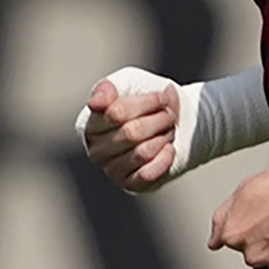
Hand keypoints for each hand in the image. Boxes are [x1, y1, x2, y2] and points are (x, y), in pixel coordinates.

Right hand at [79, 72, 180, 192]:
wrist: (178, 123)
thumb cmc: (149, 101)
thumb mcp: (130, 83)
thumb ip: (109, 87)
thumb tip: (94, 103)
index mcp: (90, 123)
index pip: (117, 113)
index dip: (147, 102)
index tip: (162, 97)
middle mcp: (95, 149)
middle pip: (132, 133)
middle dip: (159, 120)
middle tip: (169, 115)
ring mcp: (110, 170)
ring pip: (142, 152)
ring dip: (164, 137)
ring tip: (167, 131)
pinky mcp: (130, 185)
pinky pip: (148, 174)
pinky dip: (165, 158)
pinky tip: (168, 148)